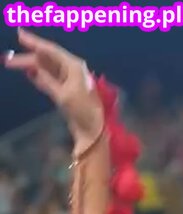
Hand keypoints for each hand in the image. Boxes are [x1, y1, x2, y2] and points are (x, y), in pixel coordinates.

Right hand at [6, 30, 102, 151]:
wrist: (92, 130)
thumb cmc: (82, 111)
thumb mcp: (63, 96)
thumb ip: (48, 81)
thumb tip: (33, 69)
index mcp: (74, 66)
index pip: (51, 50)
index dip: (34, 42)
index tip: (20, 35)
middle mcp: (71, 69)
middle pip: (46, 59)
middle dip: (28, 58)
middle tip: (9, 60)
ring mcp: (68, 79)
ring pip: (46, 69)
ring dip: (31, 66)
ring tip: (14, 64)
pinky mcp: (65, 90)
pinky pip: (50, 79)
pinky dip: (39, 76)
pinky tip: (29, 73)